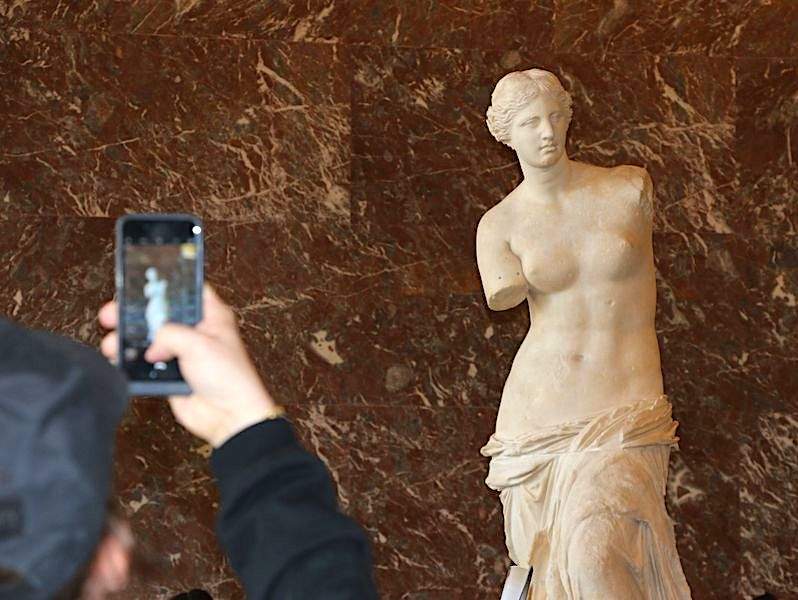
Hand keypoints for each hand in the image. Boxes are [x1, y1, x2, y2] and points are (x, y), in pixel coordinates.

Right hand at [99, 284, 278, 447]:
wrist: (229, 416)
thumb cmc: (229, 377)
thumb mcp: (199, 344)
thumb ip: (170, 334)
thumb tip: (151, 345)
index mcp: (211, 316)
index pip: (187, 289)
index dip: (166, 283)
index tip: (141, 279)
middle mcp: (195, 331)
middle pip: (159, 314)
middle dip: (134, 313)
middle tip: (112, 313)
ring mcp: (182, 352)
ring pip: (149, 339)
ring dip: (128, 339)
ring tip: (111, 341)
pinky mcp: (171, 373)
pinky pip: (145, 363)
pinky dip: (131, 361)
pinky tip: (118, 359)